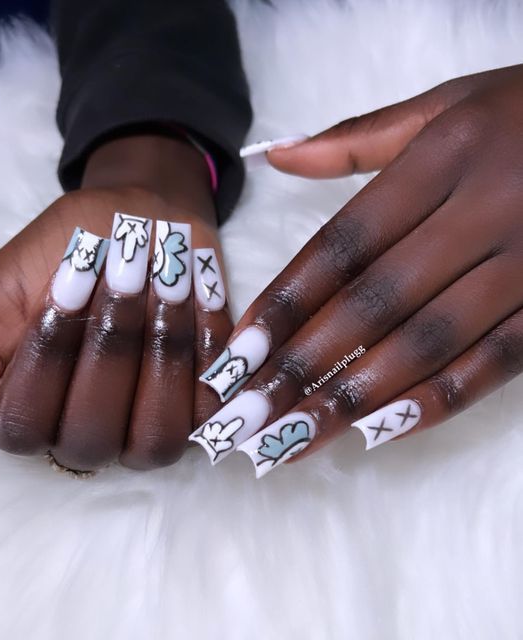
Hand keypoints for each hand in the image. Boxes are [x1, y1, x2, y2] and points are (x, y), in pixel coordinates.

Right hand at [0, 134, 231, 471]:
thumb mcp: (5, 288)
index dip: (47, 359)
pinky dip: (207, 346)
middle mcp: (87, 433)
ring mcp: (147, 429)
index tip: (69, 282)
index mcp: (29, 411)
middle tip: (125, 272)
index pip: (22, 425)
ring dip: (161, 354)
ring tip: (167, 280)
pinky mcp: (201, 410)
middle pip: (91, 434)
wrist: (146, 225)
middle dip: (108, 348)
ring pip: (155, 435)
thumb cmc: (74, 252)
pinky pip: (210, 405)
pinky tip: (199, 291)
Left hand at [190, 64, 522, 475]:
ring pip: (427, 343)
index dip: (286, 303)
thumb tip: (276, 155)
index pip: (343, 245)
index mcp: (442, 158)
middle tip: (247, 418)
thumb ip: (355, 139)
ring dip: (355, 398)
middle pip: (373, 304)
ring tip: (294, 440)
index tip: (238, 354)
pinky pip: (496, 362)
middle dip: (303, 366)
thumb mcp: (442, 107)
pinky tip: (380, 432)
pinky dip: (438, 400)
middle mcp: (483, 212)